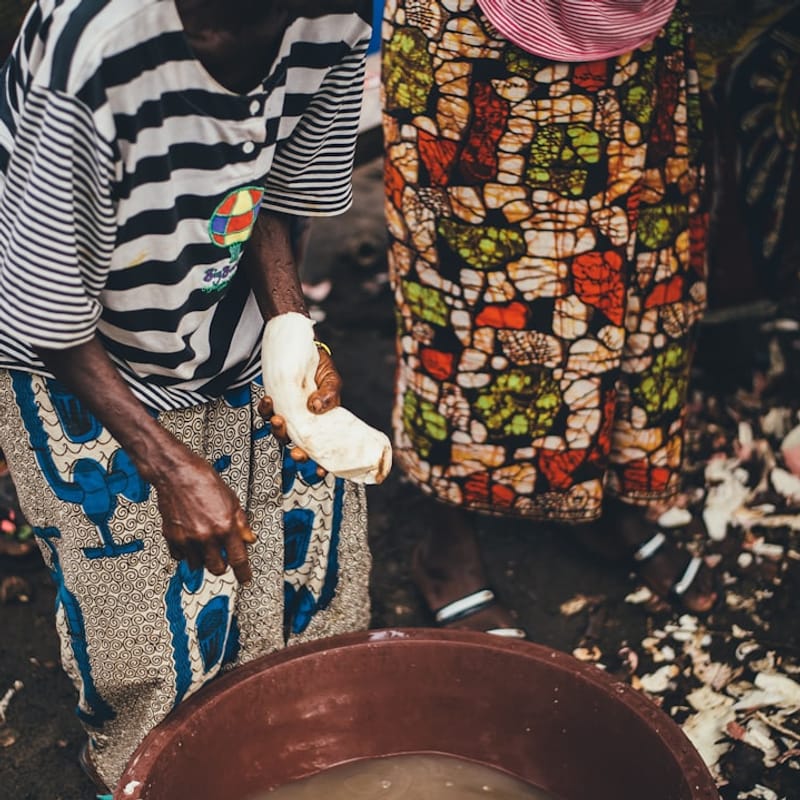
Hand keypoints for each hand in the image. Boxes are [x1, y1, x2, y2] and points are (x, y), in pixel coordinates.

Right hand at [154, 447, 256, 583]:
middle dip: (222, 565)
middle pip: (217, 568)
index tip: (245, 579)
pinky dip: (186, 553)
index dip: (243, 573)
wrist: (176, 473)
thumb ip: (240, 523)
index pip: (238, 559)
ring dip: (203, 559)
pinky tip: (190, 539)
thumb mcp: (232, 500)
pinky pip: (180, 557)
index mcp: (225, 526)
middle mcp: (206, 535)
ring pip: (198, 565)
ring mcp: (187, 538)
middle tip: (223, 557)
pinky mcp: (172, 537)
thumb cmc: (204, 481)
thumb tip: (249, 539)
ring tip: (205, 543)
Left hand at [257, 348, 340, 476]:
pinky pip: (266, 412)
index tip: (320, 472)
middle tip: (297, 452)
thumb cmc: (322, 369)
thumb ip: (330, 395)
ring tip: (279, 420)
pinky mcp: (275, 403)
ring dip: (278, 431)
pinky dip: (266, 409)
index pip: (320, 450)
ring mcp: (287, 415)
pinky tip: (269, 400)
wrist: (306, 350)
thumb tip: (316, 407)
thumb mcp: (332, 381)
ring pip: (279, 433)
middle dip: (296, 453)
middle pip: (297, 446)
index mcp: (320, 424)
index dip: (319, 465)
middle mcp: (302, 423)